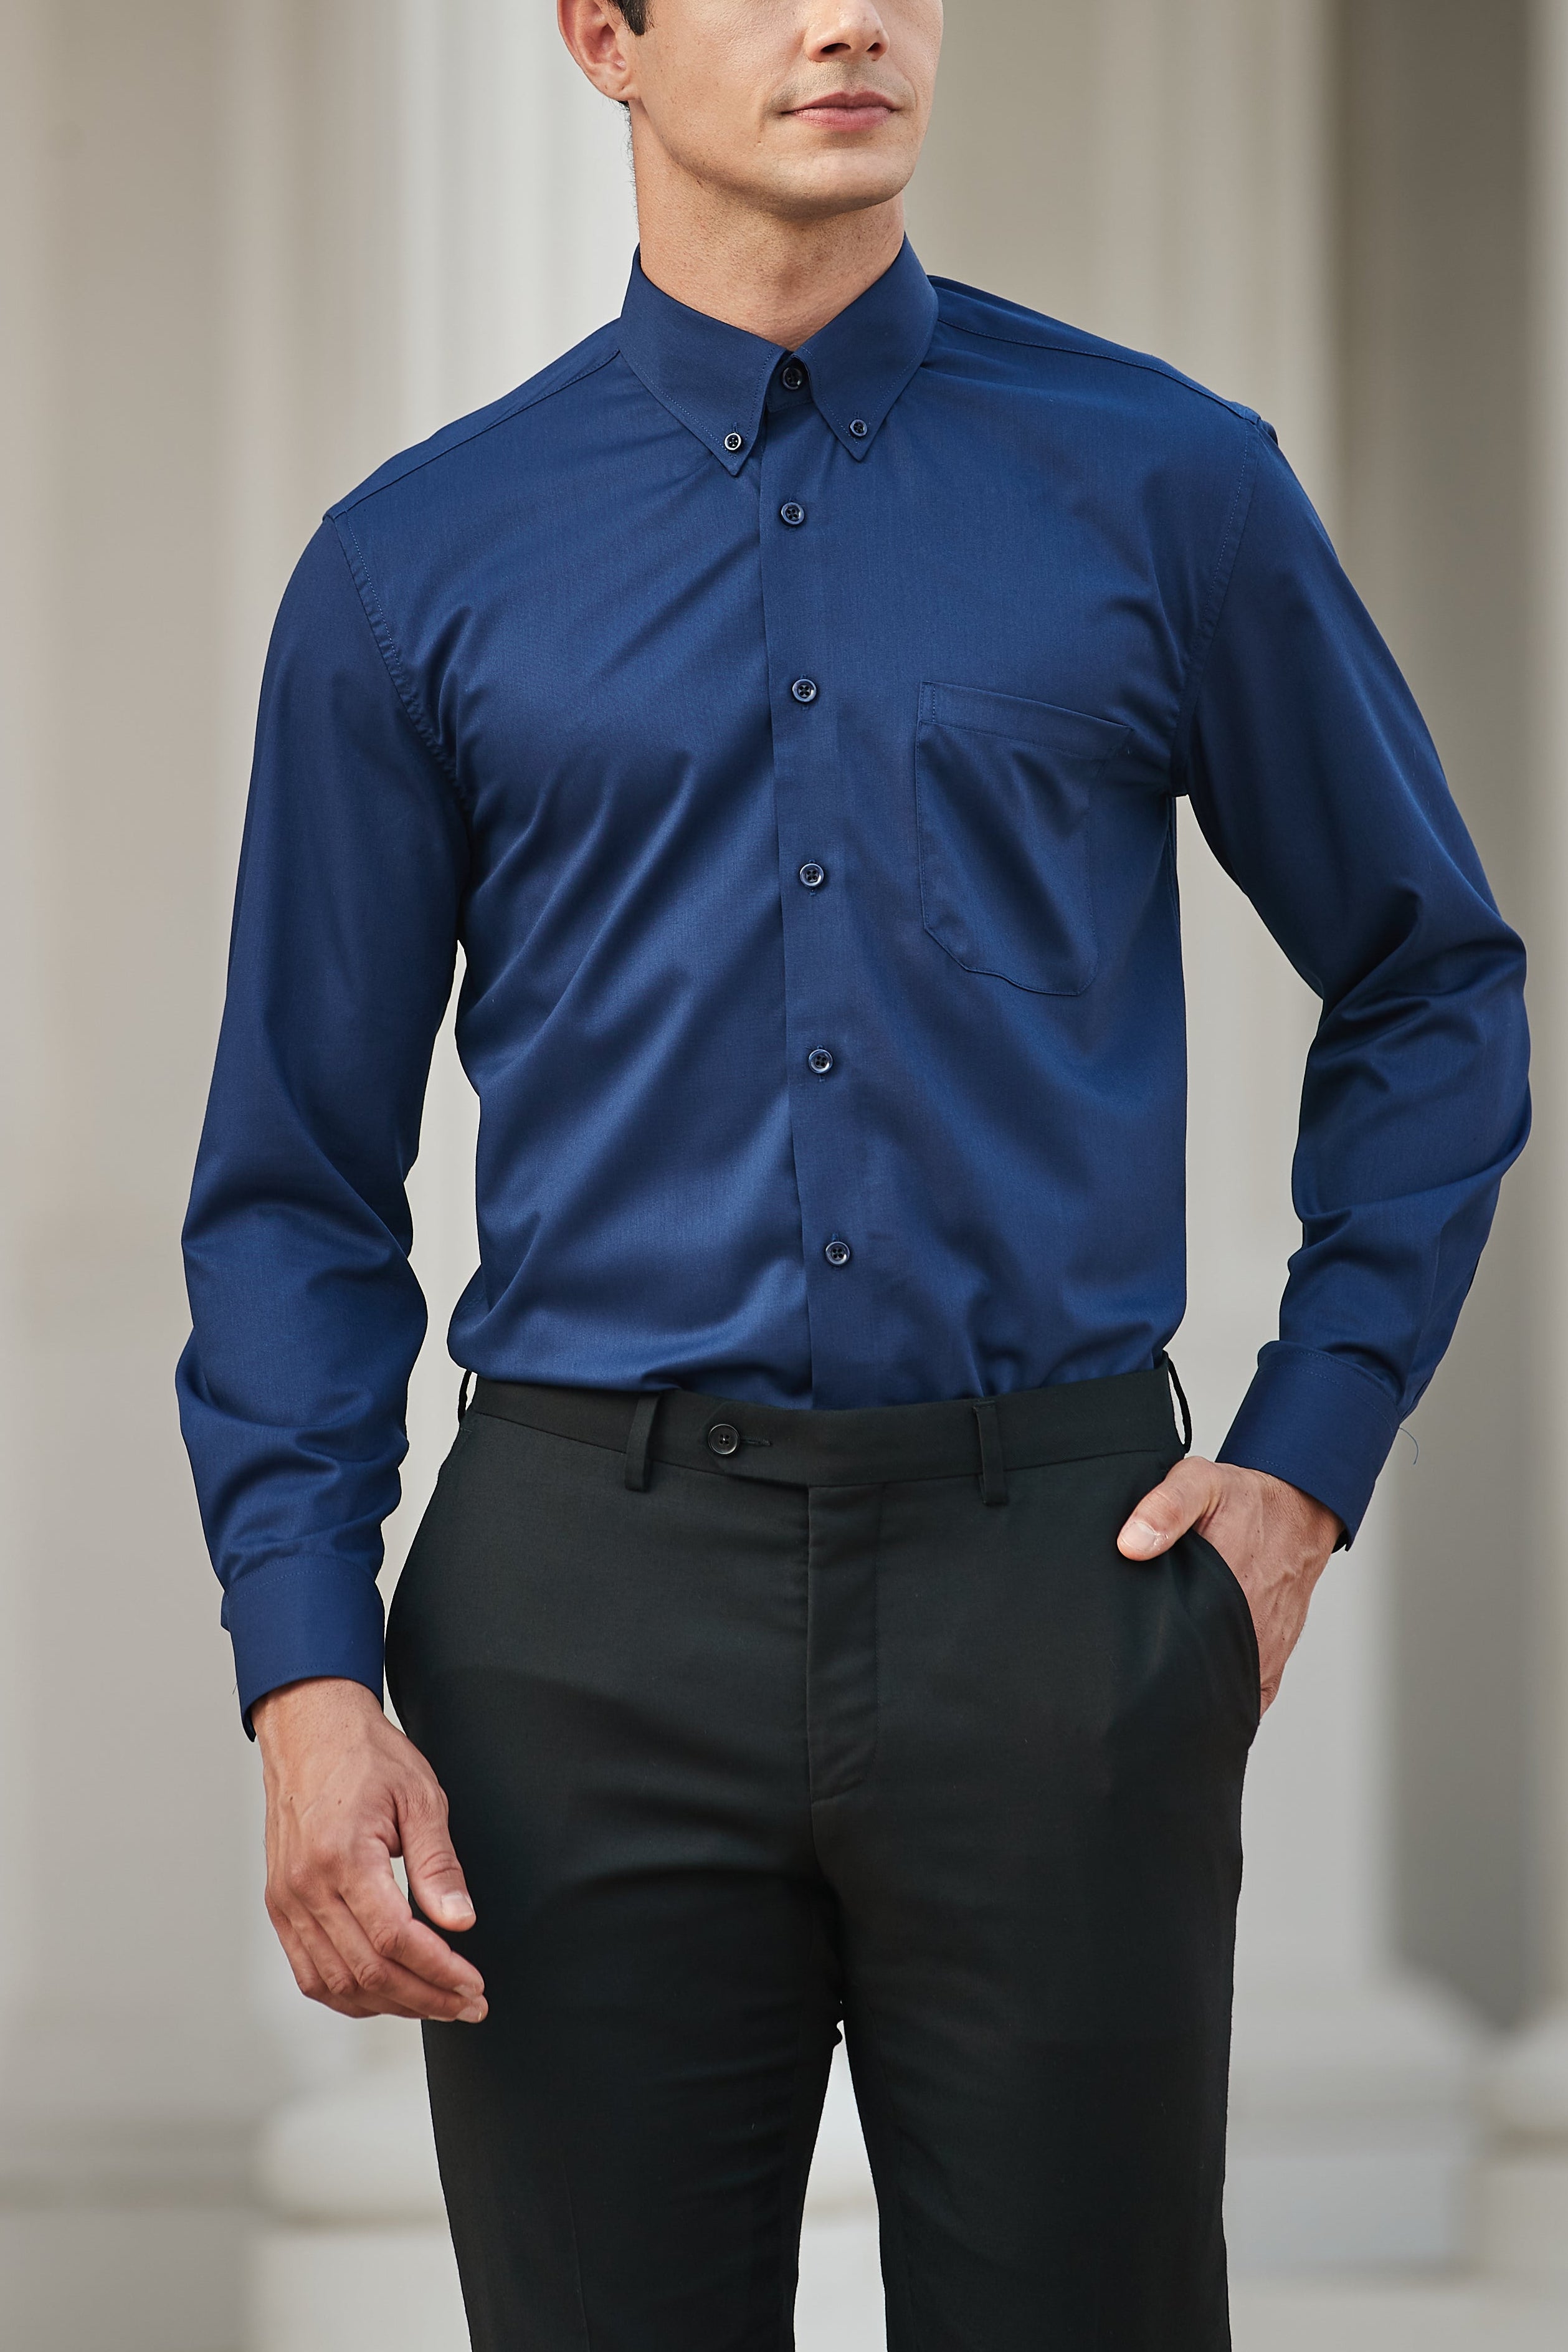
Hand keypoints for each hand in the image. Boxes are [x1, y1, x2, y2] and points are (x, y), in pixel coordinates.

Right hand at [252, 1676, 486, 2023]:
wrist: (309, 1729)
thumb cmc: (365, 1755)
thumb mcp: (420, 1797)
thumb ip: (438, 1865)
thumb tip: (459, 1922)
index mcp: (342, 1856)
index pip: (394, 1938)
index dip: (439, 1971)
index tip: (472, 1985)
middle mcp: (305, 1885)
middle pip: (367, 1970)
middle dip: (424, 1997)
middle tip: (466, 2004)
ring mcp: (286, 1899)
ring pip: (336, 1982)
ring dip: (390, 2003)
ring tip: (434, 2002)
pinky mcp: (280, 1904)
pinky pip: (308, 1970)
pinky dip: (348, 1993)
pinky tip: (385, 1993)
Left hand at [1116, 1459, 1340, 1711]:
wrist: (1299, 1511)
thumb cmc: (1246, 1499)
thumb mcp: (1201, 1483)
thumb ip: (1166, 1506)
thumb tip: (1131, 1544)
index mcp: (1226, 1589)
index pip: (1175, 1647)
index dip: (1147, 1659)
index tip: (1124, 1662)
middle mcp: (1247, 1628)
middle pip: (1196, 1679)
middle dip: (1164, 1683)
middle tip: (1132, 1680)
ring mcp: (1263, 1650)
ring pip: (1223, 1693)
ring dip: (1193, 1696)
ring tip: (1158, 1691)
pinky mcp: (1273, 1660)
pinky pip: (1249, 1700)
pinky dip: (1225, 1705)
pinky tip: (1196, 1700)